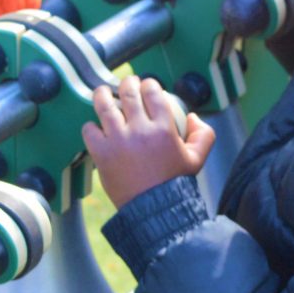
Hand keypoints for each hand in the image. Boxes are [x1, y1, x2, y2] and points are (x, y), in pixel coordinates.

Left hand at [82, 75, 215, 208]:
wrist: (154, 209)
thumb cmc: (175, 184)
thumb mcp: (197, 159)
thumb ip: (204, 135)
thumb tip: (193, 117)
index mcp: (163, 128)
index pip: (152, 91)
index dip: (148, 84)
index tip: (146, 86)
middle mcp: (140, 130)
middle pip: (128, 93)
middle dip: (127, 83)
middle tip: (126, 85)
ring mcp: (118, 141)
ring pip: (104, 105)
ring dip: (102, 94)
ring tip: (102, 92)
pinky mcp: (101, 154)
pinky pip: (89, 130)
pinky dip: (90, 126)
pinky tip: (95, 127)